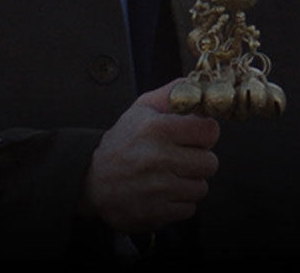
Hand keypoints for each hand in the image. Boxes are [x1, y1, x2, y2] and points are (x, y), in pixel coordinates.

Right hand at [81, 81, 220, 232]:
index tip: (194, 137)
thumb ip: (172, 94)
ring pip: (200, 188)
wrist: (90, 180)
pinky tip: (162, 193)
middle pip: (210, 163)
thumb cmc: (121, 143)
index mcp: (157, 129)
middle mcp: (158, 159)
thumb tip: (198, 86)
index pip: (209, 131)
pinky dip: (178, 203)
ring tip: (168, 176)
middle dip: (198, 161)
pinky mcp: (155, 212)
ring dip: (188, 183)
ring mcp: (157, 188)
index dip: (204, 134)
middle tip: (180, 159)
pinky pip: (188, 209)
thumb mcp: (141, 110)